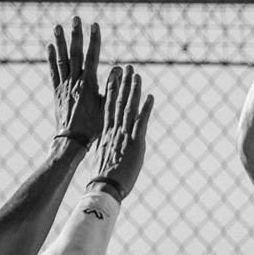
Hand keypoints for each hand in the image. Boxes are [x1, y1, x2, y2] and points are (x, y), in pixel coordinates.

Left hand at [47, 18, 103, 147]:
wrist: (72, 140)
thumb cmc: (93, 126)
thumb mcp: (107, 106)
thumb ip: (111, 87)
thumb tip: (117, 69)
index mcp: (88, 84)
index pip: (92, 57)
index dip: (94, 40)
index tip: (94, 25)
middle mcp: (74, 82)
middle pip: (75, 53)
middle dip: (76, 35)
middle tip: (75, 19)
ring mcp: (64, 86)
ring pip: (62, 59)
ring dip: (60, 42)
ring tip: (57, 26)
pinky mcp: (57, 91)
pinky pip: (54, 72)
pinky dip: (52, 58)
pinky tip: (50, 47)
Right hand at [92, 65, 153, 199]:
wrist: (105, 187)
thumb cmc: (104, 176)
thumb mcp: (104, 156)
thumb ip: (107, 144)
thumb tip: (108, 142)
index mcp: (107, 132)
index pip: (109, 106)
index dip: (111, 89)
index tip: (113, 76)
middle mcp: (115, 130)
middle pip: (119, 102)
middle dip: (123, 83)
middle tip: (127, 67)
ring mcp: (125, 135)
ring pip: (129, 108)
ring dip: (133, 91)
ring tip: (137, 75)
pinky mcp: (136, 143)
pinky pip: (141, 123)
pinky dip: (146, 109)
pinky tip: (149, 97)